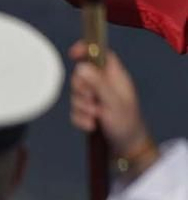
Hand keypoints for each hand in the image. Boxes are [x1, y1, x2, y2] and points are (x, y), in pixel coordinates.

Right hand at [69, 43, 152, 162]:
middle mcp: (104, 85)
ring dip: (82, 108)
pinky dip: (80, 119)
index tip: (72, 53)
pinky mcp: (88, 113)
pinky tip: (92, 126)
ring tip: (96, 118)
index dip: (86, 49)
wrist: (127, 150)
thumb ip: (98, 83)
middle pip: (81, 74)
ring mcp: (95, 99)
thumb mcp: (113, 102)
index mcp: (115, 77)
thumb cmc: (126, 124)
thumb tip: (81, 66)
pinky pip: (74, 110)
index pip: (99, 53)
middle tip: (93, 101)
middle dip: (81, 90)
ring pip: (75, 94)